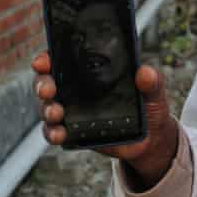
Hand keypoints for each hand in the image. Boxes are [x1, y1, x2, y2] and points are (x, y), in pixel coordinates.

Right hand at [32, 52, 178, 189]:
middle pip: (48, 81)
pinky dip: (52, 133)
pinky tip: (59, 134)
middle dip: (42, 83)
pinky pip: (54, 132)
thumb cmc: (149, 106)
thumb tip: (146, 71)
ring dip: (47, 109)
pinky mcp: (74, 132)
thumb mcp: (154, 91)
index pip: (64, 59)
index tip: (44, 61)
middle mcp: (77, 89)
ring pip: (47, 107)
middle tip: (48, 89)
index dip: (49, 58)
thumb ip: (152, 81)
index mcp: (92, 72)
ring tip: (57, 113)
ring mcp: (73, 111)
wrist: (151, 138)